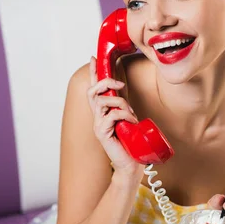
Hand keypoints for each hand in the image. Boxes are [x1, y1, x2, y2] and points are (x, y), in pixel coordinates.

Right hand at [87, 57, 143, 178]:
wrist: (131, 165)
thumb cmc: (132, 143)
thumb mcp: (129, 119)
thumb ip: (125, 108)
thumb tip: (126, 95)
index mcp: (103, 113)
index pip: (94, 90)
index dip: (93, 73)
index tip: (94, 58)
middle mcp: (97, 117)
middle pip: (92, 91)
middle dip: (105, 82)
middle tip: (120, 84)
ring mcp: (98, 125)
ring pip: (103, 101)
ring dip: (121, 102)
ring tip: (131, 113)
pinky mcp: (102, 132)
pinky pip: (112, 114)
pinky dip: (125, 115)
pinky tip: (132, 122)